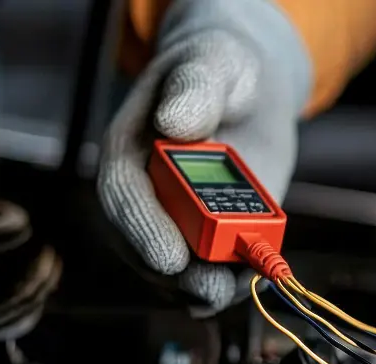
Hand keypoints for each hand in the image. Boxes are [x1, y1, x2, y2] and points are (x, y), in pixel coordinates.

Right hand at [98, 0, 308, 311]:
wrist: (248, 90)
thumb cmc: (220, 68)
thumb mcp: (212, 63)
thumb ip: (195, 88)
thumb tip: (174, 122)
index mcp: (128, 151)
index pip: (123, 196)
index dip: (143, 229)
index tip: (170, 258)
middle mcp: (144, 196)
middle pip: (144, 247)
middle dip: (178, 275)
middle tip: (213, 288)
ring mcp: (175, 222)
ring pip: (175, 272)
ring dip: (205, 288)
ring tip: (241, 286)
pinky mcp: (208, 237)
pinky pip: (208, 273)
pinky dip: (229, 283)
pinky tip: (253, 279)